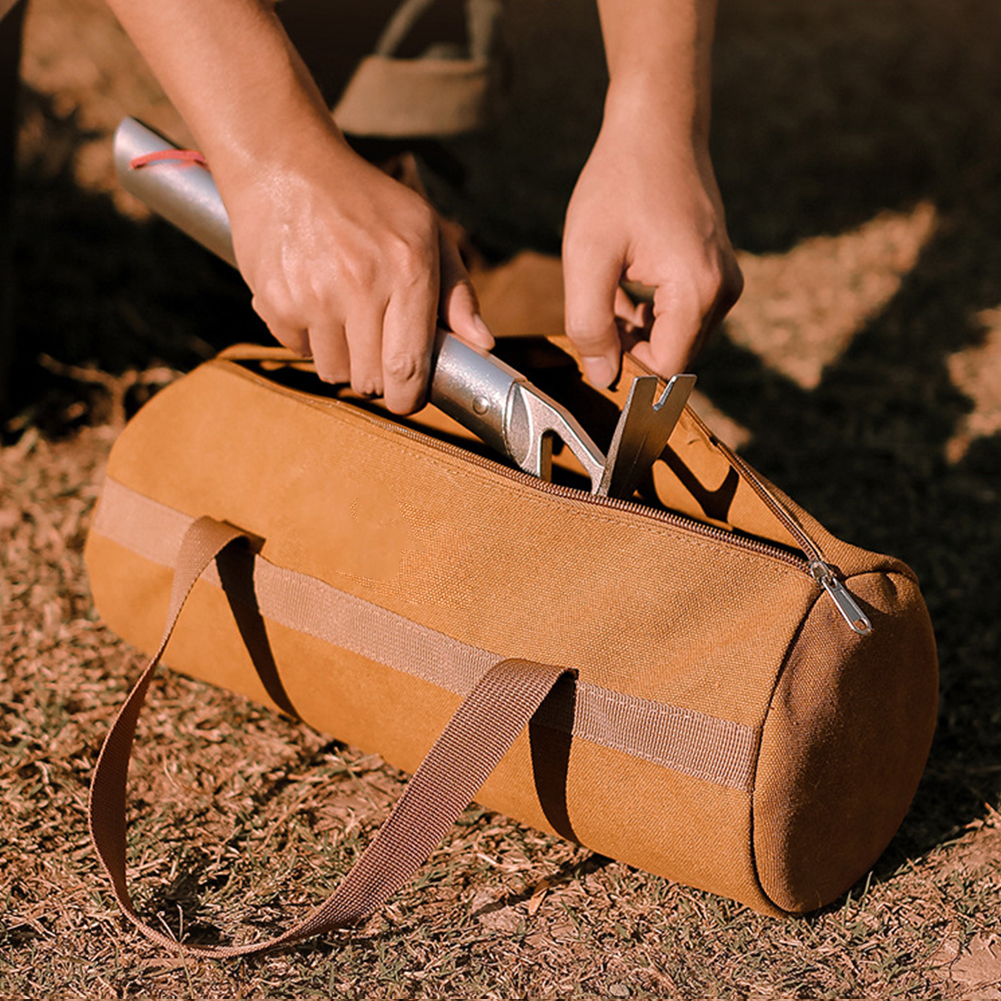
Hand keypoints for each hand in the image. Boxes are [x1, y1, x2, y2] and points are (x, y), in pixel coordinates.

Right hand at [220, 132, 491, 414]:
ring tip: (343, 317)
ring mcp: (314, 295)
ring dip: (342, 359)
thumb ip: (458, 292)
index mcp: (408, 268)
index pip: (409, 367)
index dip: (409, 397)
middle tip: (376, 346)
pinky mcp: (275, 301)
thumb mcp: (424, 230)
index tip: (408, 397)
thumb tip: (483, 344)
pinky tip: (312, 300)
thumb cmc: (366, 201)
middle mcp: (361, 284)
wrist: (285, 162)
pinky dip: (307, 338)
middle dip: (377, 377)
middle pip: (371, 380)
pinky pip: (298, 351)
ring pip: (334, 372)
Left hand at [562, 96, 741, 386]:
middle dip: (629, 349)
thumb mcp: (587, 255)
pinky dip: (648, 314)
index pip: (663, 370)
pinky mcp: (718, 271)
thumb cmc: (619, 182)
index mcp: (698, 292)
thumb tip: (604, 378)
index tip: (591, 344)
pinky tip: (622, 284)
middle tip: (594, 311)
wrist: (658, 123)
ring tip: (607, 289)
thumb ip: (590, 323)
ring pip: (675, 338)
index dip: (623, 370)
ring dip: (635, 331)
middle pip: (671, 357)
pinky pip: (682, 316)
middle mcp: (723, 292)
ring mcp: (726, 281)